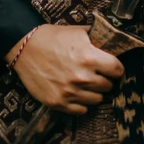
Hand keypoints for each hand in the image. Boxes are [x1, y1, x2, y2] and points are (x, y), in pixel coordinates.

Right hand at [7, 24, 124, 113]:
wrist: (25, 48)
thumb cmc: (53, 38)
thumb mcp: (79, 32)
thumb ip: (99, 40)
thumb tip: (116, 45)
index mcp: (89, 57)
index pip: (117, 70)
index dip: (115, 68)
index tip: (111, 67)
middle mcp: (81, 77)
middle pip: (108, 86)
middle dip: (104, 79)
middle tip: (97, 74)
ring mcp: (69, 92)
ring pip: (97, 99)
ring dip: (94, 92)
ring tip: (86, 83)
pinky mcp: (57, 102)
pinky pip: (81, 110)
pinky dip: (81, 103)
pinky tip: (77, 93)